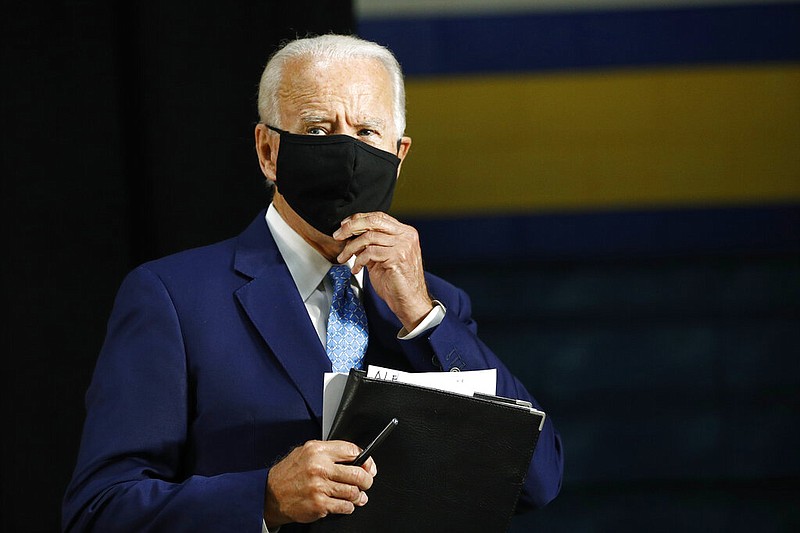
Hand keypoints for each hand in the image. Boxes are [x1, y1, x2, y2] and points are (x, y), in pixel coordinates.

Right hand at [264, 440, 376, 527]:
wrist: (270, 494)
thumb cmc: (289, 473)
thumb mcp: (305, 452)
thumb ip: (329, 452)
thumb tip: (355, 457)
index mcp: (317, 450)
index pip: (352, 450)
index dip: (365, 459)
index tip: (368, 465)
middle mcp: (319, 467)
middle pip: (358, 473)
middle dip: (367, 480)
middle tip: (367, 482)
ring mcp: (320, 487)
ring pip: (353, 491)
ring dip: (359, 495)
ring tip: (357, 495)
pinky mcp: (320, 504)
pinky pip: (345, 506)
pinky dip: (349, 506)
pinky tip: (345, 503)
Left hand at [333, 212, 433, 330]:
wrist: (409, 301)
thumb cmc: (396, 282)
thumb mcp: (382, 258)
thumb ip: (371, 244)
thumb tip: (351, 236)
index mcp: (404, 233)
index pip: (378, 217)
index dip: (358, 219)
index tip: (343, 226)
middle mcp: (406, 236)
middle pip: (373, 222)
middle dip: (351, 227)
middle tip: (338, 236)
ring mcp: (403, 246)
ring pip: (368, 237)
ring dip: (350, 248)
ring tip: (344, 258)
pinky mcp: (398, 257)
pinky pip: (370, 253)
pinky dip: (358, 261)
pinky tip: (356, 269)